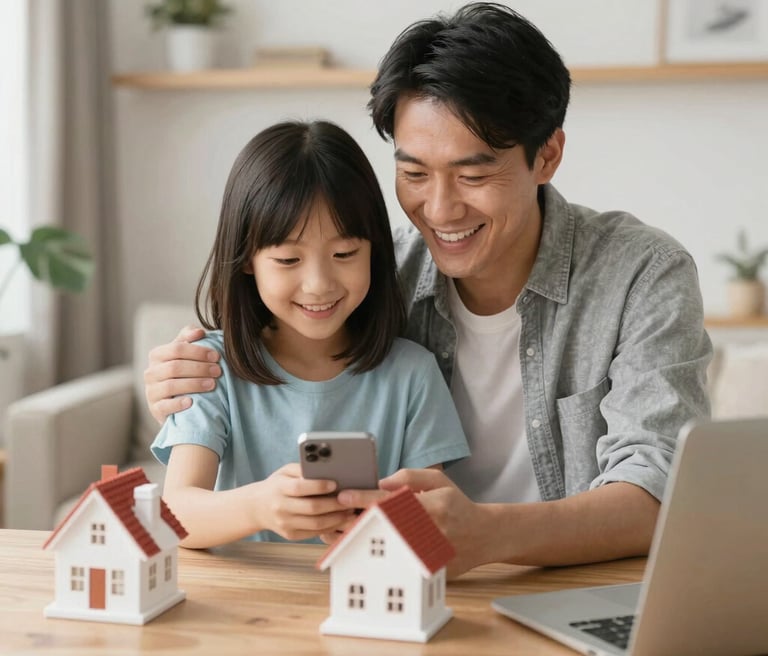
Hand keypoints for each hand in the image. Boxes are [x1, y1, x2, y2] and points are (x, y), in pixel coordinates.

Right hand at [144, 325, 221, 423]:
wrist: (175, 402)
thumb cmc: (183, 372)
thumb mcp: (184, 353)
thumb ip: (189, 338)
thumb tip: (200, 331)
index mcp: (157, 355)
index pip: (176, 349)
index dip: (198, 351)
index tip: (216, 356)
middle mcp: (151, 372)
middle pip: (175, 367)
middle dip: (199, 368)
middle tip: (218, 371)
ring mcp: (151, 391)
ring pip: (171, 385)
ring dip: (194, 384)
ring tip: (212, 384)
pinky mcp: (155, 409)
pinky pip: (165, 406)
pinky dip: (178, 404)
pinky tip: (192, 402)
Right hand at [255, 464, 354, 540]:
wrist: (256, 507)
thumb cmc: (277, 485)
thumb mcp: (285, 472)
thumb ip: (303, 469)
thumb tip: (326, 469)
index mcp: (279, 488)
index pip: (300, 488)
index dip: (318, 486)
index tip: (335, 483)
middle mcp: (281, 507)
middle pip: (312, 508)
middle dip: (334, 504)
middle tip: (350, 499)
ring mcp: (285, 523)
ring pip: (316, 523)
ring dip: (336, 518)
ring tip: (350, 511)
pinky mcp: (290, 535)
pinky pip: (314, 532)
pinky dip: (330, 527)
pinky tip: (341, 520)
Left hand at [340, 468, 490, 577]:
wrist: (484, 535)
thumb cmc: (457, 504)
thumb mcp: (438, 481)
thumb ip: (409, 476)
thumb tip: (380, 483)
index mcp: (432, 505)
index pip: (392, 501)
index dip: (364, 498)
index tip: (344, 495)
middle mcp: (431, 530)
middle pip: (385, 526)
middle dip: (357, 522)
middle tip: (335, 516)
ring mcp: (430, 552)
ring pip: (387, 546)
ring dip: (361, 541)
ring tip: (339, 533)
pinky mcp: (428, 570)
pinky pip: (397, 562)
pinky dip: (377, 557)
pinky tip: (359, 550)